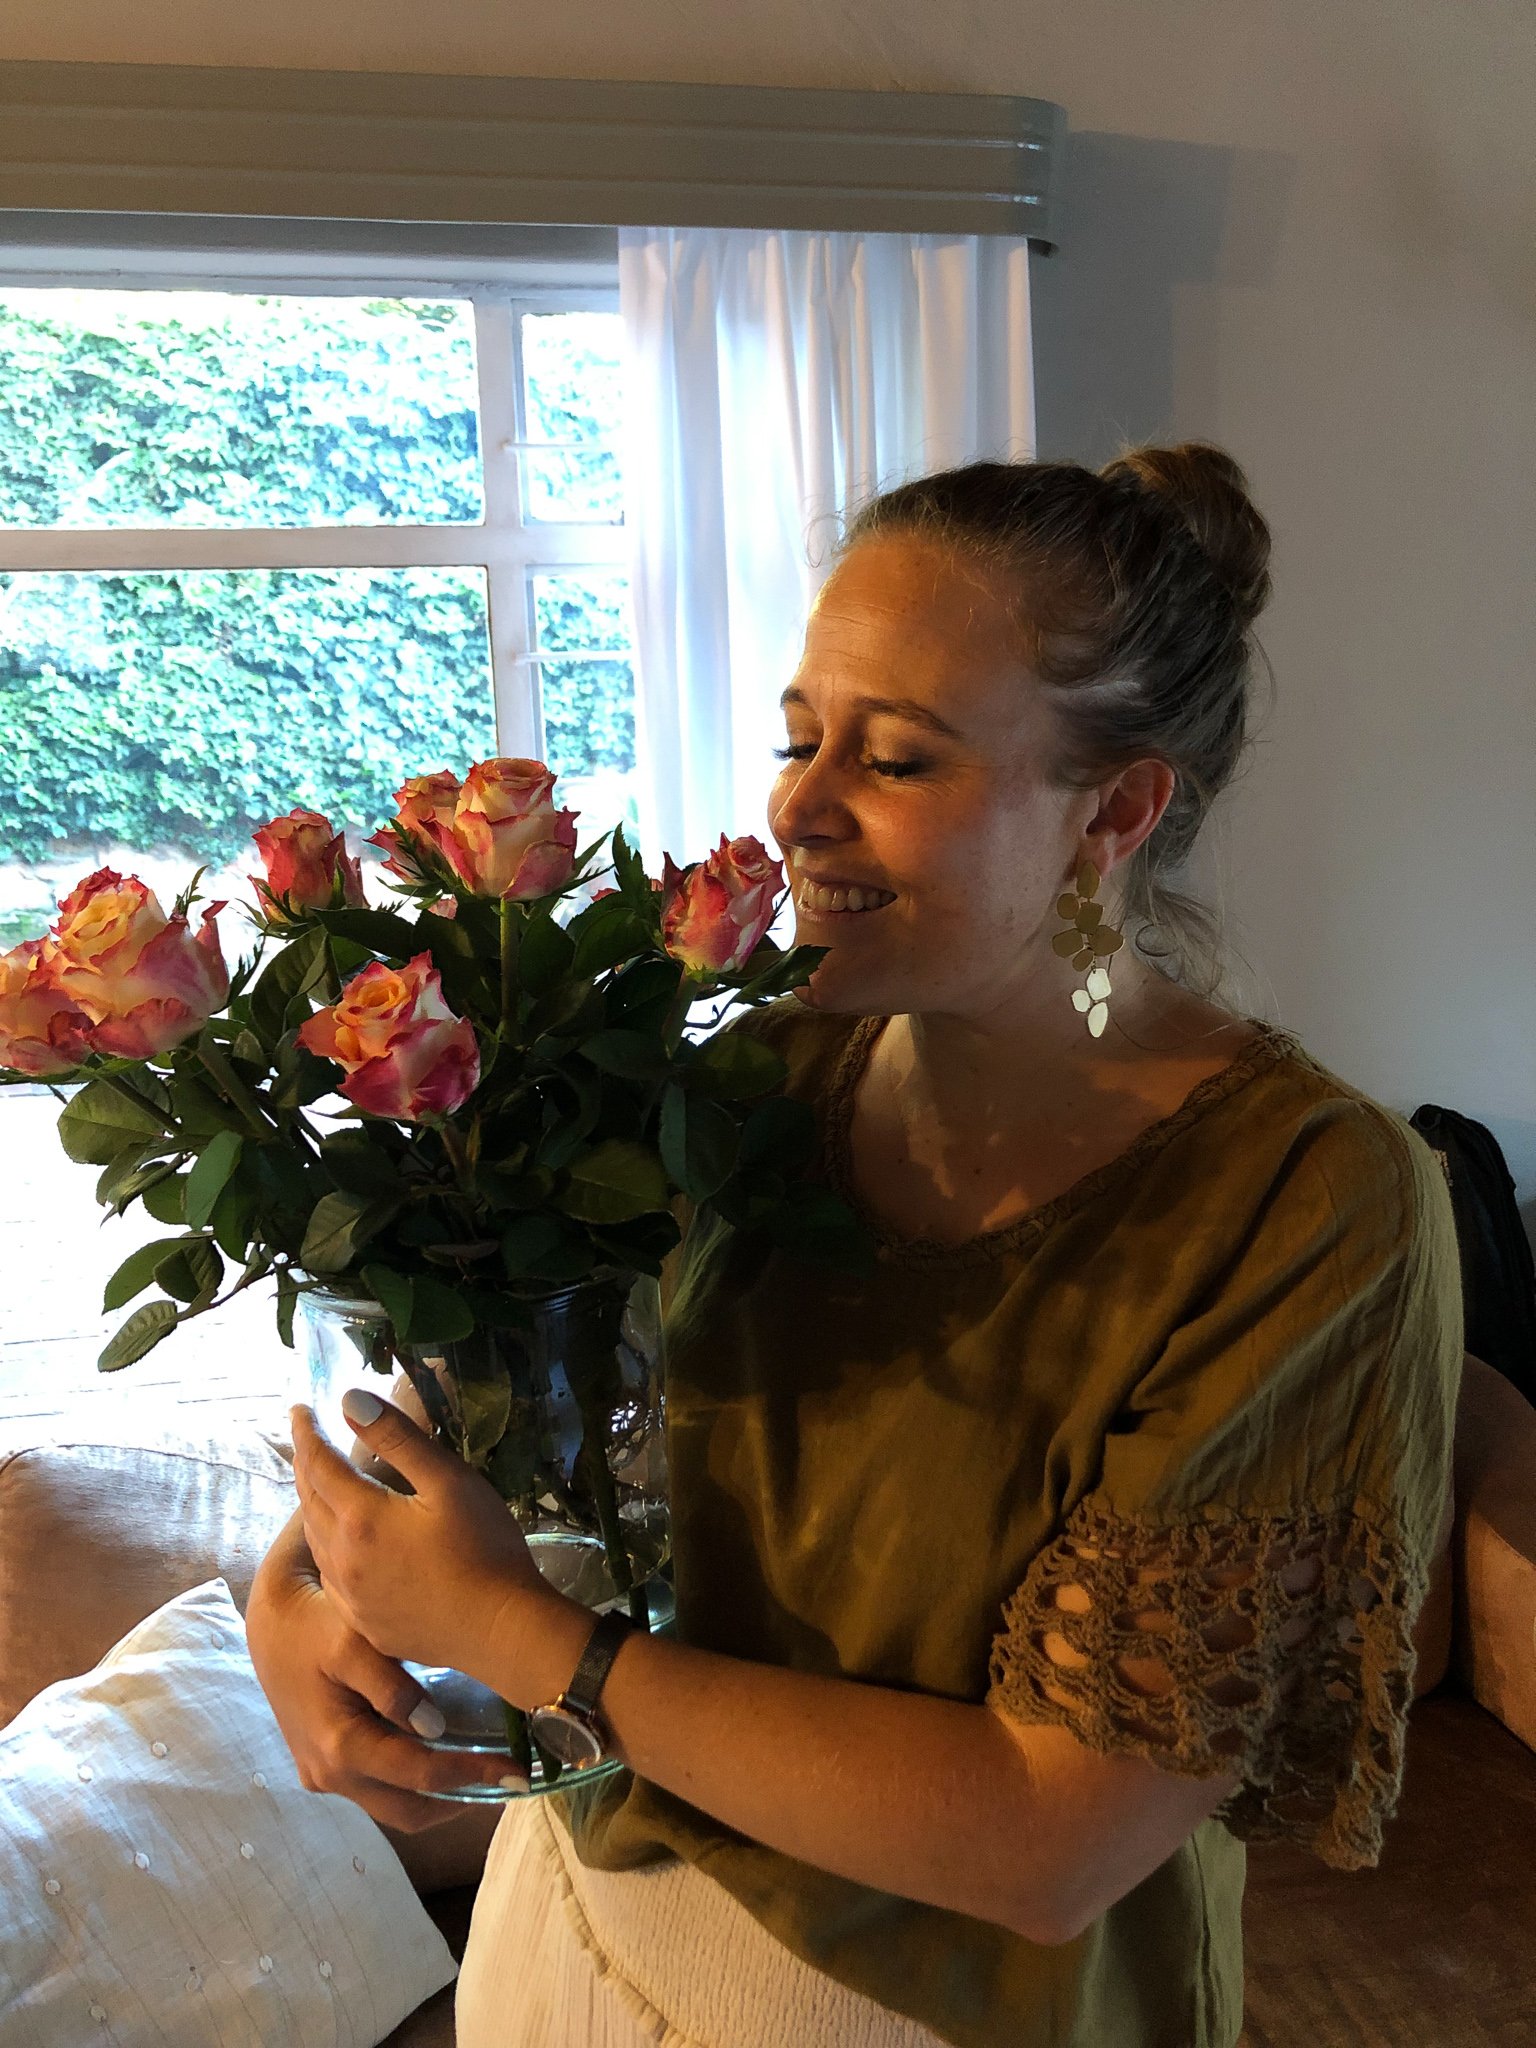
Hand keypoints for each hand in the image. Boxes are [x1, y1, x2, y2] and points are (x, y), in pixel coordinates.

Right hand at [246, 1507, 513, 1827]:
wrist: (272, 1620)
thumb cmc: (316, 1625)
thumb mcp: (352, 1643)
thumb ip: (390, 1687)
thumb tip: (434, 1728)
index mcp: (339, 1748)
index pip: (419, 1778)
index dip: (471, 1777)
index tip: (516, 1770)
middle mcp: (329, 1776)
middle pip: (407, 1810)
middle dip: (460, 1800)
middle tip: (507, 1780)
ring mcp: (323, 1775)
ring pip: (391, 1803)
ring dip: (436, 1795)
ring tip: (483, 1769)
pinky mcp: (322, 1764)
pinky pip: (375, 1786)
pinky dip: (410, 1781)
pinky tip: (441, 1752)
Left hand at [290, 1390, 547, 1677]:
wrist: (500, 1630)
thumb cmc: (483, 1547)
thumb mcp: (448, 1481)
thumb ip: (397, 1438)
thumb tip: (349, 1400)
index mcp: (360, 1517)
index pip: (318, 1463)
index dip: (307, 1432)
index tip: (299, 1407)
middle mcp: (342, 1556)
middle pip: (309, 1501)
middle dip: (305, 1465)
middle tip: (305, 1440)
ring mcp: (349, 1595)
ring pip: (314, 1540)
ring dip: (312, 1506)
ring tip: (319, 1484)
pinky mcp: (363, 1622)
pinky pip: (329, 1575)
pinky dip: (325, 1546)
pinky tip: (338, 1544)